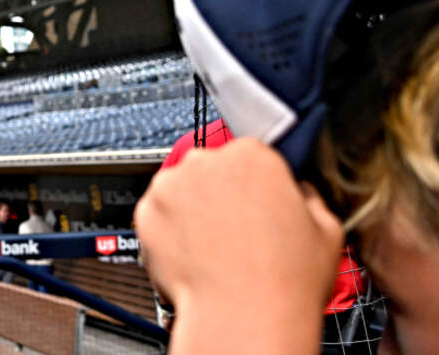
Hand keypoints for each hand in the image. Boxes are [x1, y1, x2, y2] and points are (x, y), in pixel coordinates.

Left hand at [134, 138, 343, 352]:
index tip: (257, 202)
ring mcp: (170, 186)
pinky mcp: (145, 212)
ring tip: (215, 247)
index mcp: (252, 156)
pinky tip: (194, 255)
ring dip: (192, 210)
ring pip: (181, 191)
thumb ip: (309, 197)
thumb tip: (299, 191)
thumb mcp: (326, 230)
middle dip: (222, 195)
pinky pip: (158, 216)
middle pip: (212, 170)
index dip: (256, 184)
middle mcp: (206, 161)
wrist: (242, 317)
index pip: (250, 155)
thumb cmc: (284, 280)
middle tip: (237, 230)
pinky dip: (169, 232)